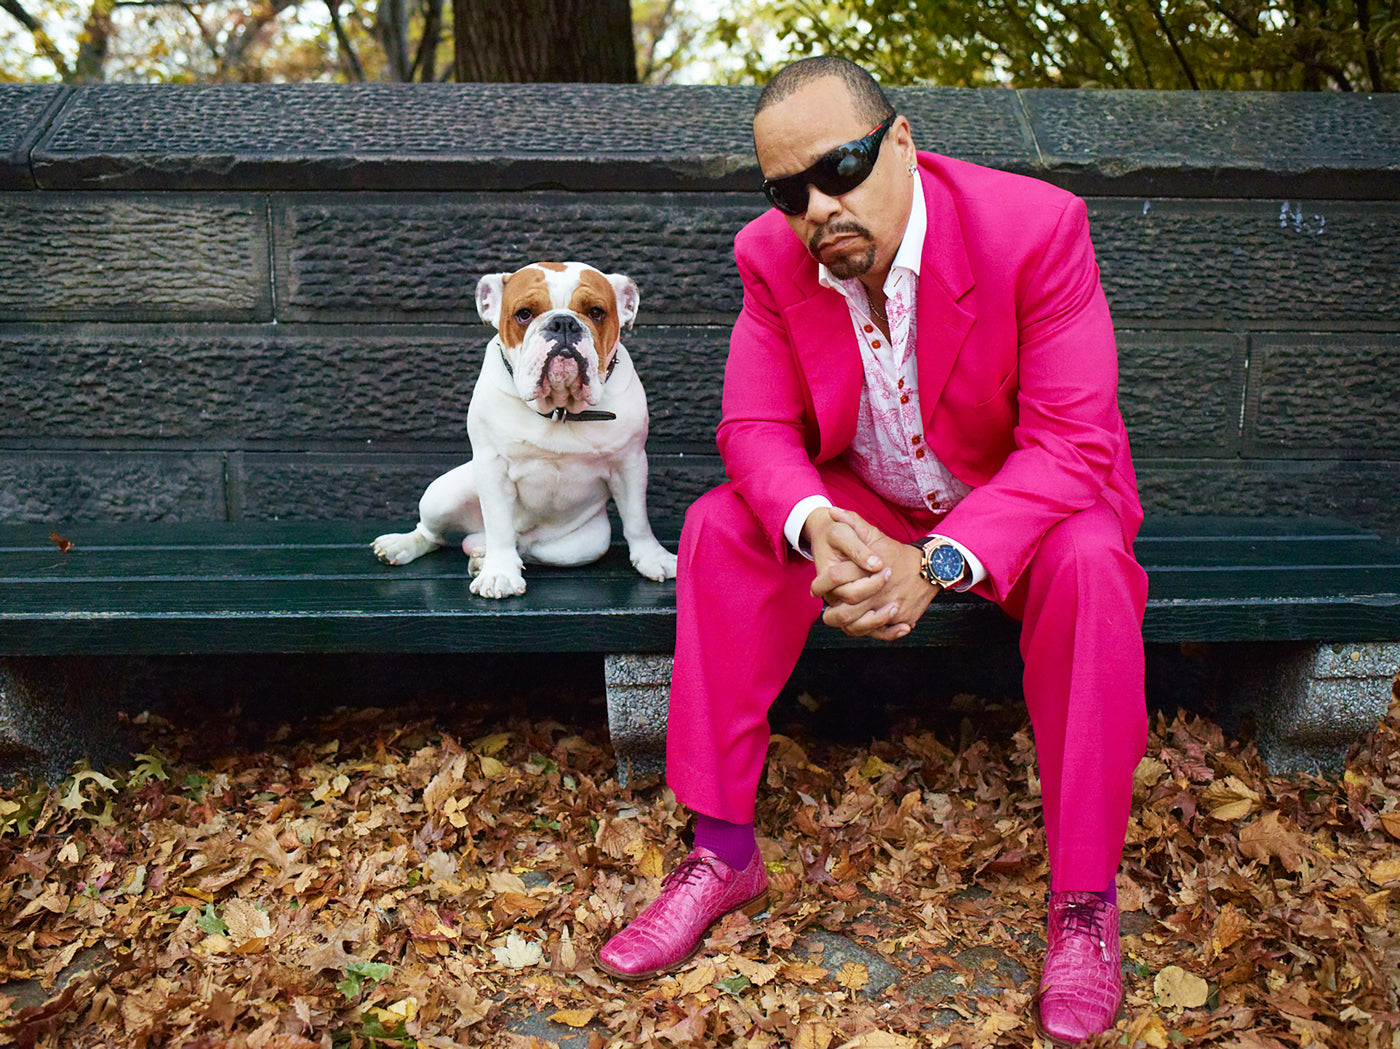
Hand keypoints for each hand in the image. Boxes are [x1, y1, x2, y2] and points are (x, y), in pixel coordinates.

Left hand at [806, 507, 938, 639]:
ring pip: (862, 628)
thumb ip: (853, 522)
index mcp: (868, 571)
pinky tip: (868, 626)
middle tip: (828, 613)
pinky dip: (875, 632)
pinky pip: (884, 633)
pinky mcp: (903, 619)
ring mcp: (892, 608)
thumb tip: (832, 512)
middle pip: (845, 612)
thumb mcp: (875, 535)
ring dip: (850, 626)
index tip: (814, 590)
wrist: (933, 566)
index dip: (820, 586)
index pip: (836, 582)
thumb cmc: (896, 552)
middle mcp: (879, 592)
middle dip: (832, 614)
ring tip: (845, 620)